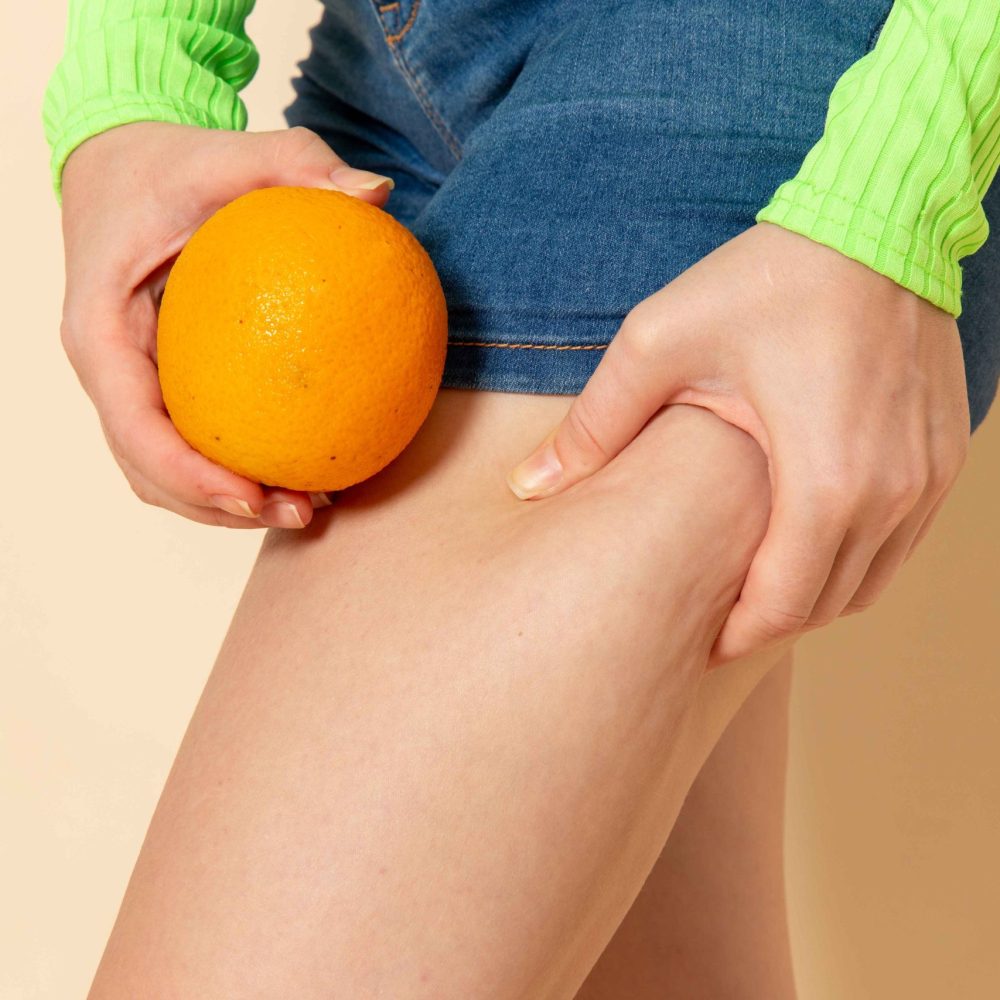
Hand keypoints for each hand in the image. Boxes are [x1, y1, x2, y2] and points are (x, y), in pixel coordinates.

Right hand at [59, 121, 394, 528]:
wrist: (121, 168)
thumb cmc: (172, 165)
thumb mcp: (231, 152)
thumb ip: (297, 163)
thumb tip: (377, 194)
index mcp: (101, 329)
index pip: (134, 425)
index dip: (188, 475)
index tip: (254, 496)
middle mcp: (106, 369)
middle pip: (149, 471)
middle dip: (220, 508)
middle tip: (300, 511)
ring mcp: (127, 384)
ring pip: (164, 472)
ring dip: (228, 503)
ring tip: (307, 505)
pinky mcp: (154, 386)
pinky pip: (190, 441)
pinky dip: (234, 466)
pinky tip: (300, 464)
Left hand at [504, 222, 969, 666]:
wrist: (879, 223)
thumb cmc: (768, 279)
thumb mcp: (661, 344)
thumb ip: (596, 423)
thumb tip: (528, 485)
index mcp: (824, 481)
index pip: (781, 606)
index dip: (733, 637)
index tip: (692, 642)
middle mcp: (891, 495)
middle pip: (825, 606)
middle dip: (764, 623)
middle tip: (710, 619)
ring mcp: (927, 479)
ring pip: (867, 584)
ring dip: (808, 597)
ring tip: (751, 585)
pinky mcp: (943, 457)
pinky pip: (899, 543)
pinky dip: (851, 560)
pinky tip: (802, 540)